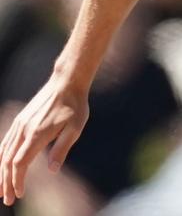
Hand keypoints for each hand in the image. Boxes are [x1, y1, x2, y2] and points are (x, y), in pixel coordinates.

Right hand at [0, 75, 88, 205]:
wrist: (67, 82)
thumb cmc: (75, 105)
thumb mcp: (75, 128)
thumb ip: (62, 149)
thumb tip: (53, 170)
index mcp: (37, 134)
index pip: (20, 163)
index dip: (17, 181)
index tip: (18, 194)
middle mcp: (24, 130)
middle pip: (9, 161)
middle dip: (5, 182)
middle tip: (7, 199)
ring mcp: (20, 124)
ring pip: (4, 152)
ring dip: (1, 171)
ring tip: (1, 188)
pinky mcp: (21, 120)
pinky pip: (6, 142)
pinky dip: (2, 157)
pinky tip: (3, 165)